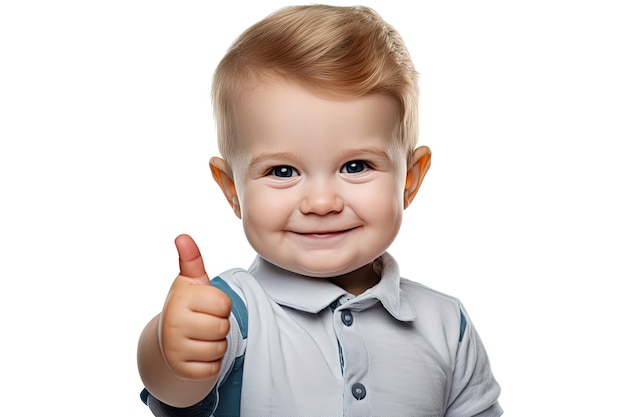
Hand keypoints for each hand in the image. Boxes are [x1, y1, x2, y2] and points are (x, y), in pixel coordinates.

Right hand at [159, 234, 231, 380]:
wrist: (166, 341)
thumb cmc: (186, 306)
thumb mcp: (189, 282)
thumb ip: (191, 260)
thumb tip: (182, 236)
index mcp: (180, 300)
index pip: (224, 304)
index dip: (221, 305)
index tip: (207, 305)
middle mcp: (174, 324)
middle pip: (223, 327)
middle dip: (220, 325)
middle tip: (204, 322)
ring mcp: (176, 349)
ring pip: (220, 348)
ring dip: (217, 344)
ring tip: (201, 337)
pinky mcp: (182, 371)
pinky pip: (214, 368)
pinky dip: (211, 362)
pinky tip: (198, 353)